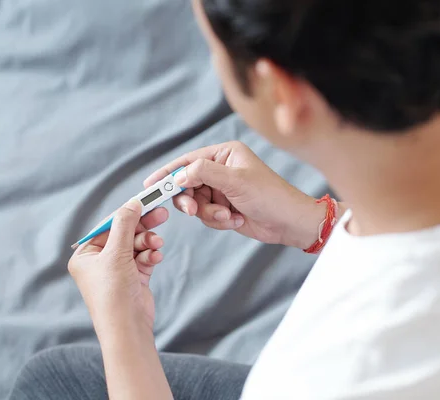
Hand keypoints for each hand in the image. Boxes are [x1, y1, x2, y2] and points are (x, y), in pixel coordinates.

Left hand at [68, 201, 167, 336]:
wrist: (127, 328)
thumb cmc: (113, 293)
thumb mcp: (116, 253)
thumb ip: (125, 225)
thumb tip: (132, 203)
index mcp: (85, 255)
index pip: (107, 226)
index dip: (127, 214)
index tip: (145, 202)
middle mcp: (99, 262)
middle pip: (124, 234)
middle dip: (142, 227)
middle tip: (161, 214)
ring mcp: (117, 271)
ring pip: (137, 246)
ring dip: (148, 243)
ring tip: (157, 244)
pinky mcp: (133, 278)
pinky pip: (144, 258)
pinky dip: (150, 256)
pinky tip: (155, 258)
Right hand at [144, 141, 325, 248]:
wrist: (288, 223)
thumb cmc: (269, 195)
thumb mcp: (235, 181)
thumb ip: (203, 173)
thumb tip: (178, 176)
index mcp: (224, 154)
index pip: (188, 160)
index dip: (168, 172)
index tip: (151, 184)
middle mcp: (221, 169)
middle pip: (187, 184)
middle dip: (190, 200)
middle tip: (192, 211)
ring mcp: (221, 190)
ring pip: (195, 203)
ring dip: (209, 214)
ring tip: (227, 216)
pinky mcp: (223, 207)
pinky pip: (206, 216)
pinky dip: (218, 221)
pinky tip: (235, 220)